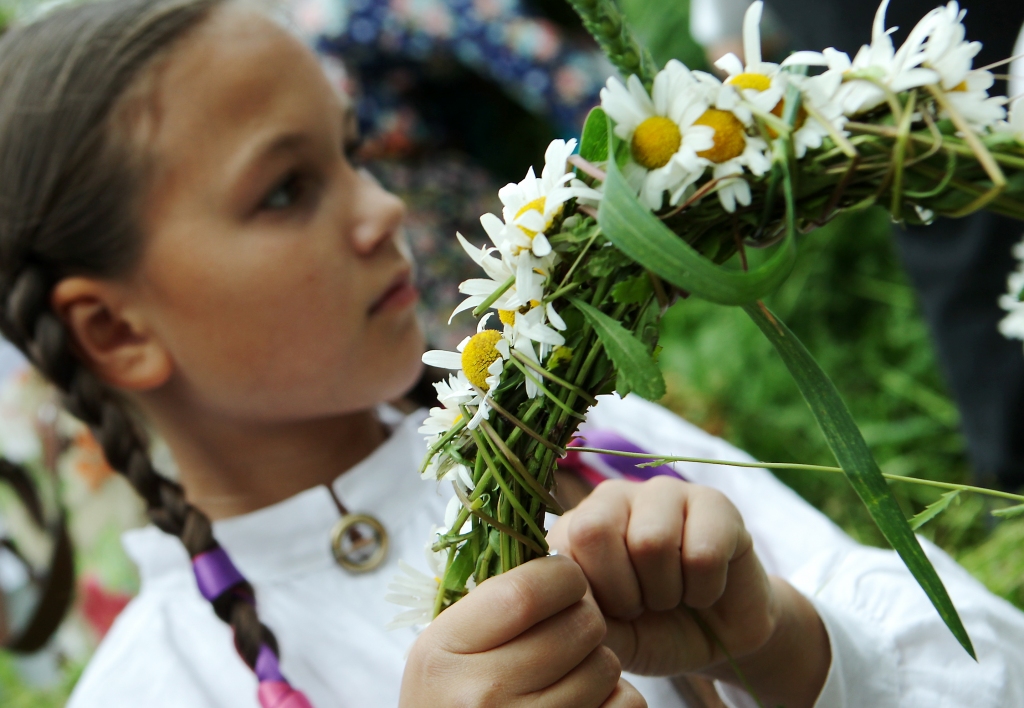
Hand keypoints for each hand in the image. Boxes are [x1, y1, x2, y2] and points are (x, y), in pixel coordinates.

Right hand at [399, 555, 646, 707]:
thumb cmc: (451, 697)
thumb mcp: (445, 647)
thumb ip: (490, 603)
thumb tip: (559, 557)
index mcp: (444, 650)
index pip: (527, 591)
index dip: (562, 576)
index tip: (565, 581)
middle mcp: (482, 694)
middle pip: (579, 625)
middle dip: (586, 617)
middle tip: (569, 628)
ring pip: (606, 665)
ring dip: (599, 660)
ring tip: (570, 670)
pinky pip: (626, 704)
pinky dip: (616, 698)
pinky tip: (584, 700)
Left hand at [547, 478, 829, 707]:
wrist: (719, 640)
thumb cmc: (652, 631)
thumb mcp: (607, 637)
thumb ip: (578, 618)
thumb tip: (566, 600)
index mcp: (575, 524)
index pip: (559, 543)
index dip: (589, 594)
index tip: (609, 614)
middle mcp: (613, 497)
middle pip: (595, 530)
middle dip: (623, 591)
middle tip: (641, 606)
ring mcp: (664, 491)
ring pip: (651, 540)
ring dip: (666, 592)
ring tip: (672, 597)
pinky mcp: (714, 502)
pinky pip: (703, 552)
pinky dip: (705, 590)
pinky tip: (704, 589)